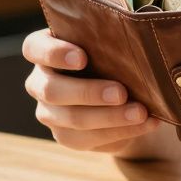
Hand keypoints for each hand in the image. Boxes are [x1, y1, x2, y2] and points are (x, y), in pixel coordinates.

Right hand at [22, 28, 160, 152]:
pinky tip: (146, 123)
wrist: (118, 93)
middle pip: (52, 90)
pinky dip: (122, 131)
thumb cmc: (110, 57)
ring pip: (73, 119)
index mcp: (44, 51)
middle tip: (121, 93)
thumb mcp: (106, 45)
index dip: (54, 53)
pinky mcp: (65, 136)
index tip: (82, 58)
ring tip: (140, 113)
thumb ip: (109, 42)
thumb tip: (133, 43)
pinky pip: (89, 138)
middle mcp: (40, 82)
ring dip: (110, 117)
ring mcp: (49, 112)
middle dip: (88, 92)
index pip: (35, 48)